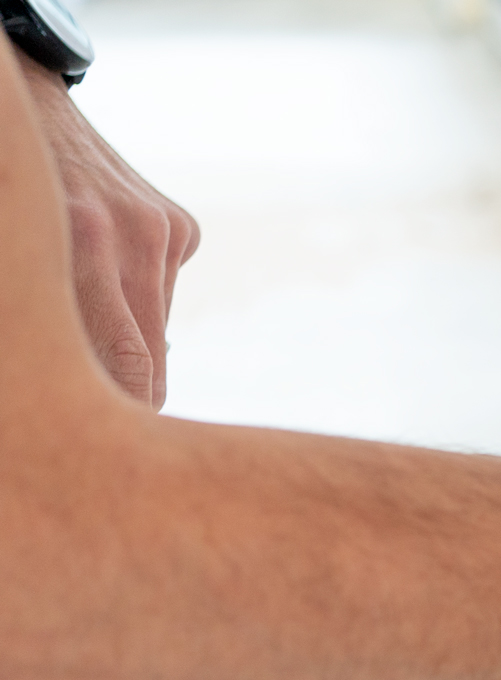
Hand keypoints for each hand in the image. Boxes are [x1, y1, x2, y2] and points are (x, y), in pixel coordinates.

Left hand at [14, 53, 198, 409]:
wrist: (21, 105)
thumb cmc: (9, 209)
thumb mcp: (26, 267)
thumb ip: (73, 323)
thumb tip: (117, 396)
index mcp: (84, 243)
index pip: (132, 370)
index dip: (128, 419)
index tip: (120, 450)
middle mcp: (130, 234)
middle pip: (151, 360)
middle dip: (133, 400)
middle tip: (114, 430)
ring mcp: (161, 229)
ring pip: (156, 330)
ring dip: (130, 343)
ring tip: (94, 327)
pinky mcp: (179, 224)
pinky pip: (163, 290)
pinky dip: (139, 298)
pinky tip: (109, 271)